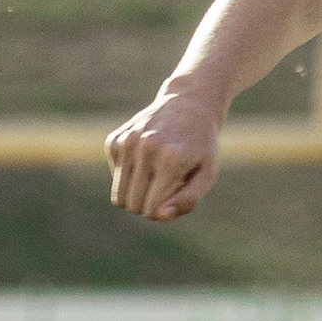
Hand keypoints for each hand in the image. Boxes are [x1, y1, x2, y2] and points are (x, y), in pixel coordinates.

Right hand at [106, 88, 224, 220]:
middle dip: (148, 205)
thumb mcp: (206, 174)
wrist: (188, 104)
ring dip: (137, 194)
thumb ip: (187, 200)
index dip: (164, 210)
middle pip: (132, 205)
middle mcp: (144, 148)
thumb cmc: (200, 146)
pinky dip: (130, 175)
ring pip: (118, 197)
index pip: (151, 210)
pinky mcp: (114, 140)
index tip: (176, 193)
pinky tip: (146, 157)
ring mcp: (126, 142)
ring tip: (156, 176)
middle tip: (167, 186)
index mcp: (170, 160)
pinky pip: (116, 178)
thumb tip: (157, 216)